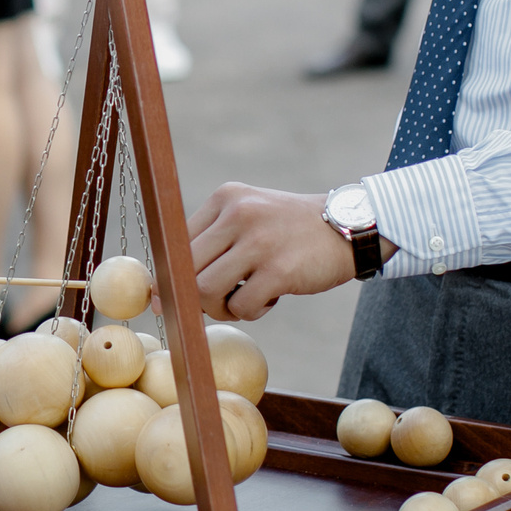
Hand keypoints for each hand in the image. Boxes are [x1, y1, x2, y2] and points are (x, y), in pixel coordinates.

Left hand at [187, 183, 356, 320]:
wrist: (349, 227)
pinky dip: (252, 312)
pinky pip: (242, 306)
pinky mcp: (279, 270)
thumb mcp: (250, 216)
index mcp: (226, 198)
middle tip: (220, 300)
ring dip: (222, 307)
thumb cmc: (289, 231)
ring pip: (205, 291)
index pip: (176, 243)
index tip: (172, 296)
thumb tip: (161, 292)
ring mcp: (259, 241)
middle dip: (196, 297)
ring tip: (244, 299)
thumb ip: (212, 243)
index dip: (171, 276)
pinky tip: (270, 298)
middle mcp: (239, 213)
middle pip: (186, 271)